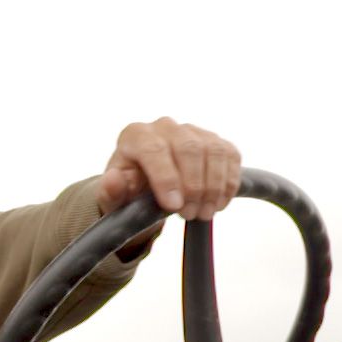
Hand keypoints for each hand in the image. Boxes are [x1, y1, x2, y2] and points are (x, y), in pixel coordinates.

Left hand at [97, 117, 241, 221]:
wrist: (149, 186)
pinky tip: (218, 202)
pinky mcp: (216, 141)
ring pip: (213, 151)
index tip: (174, 206)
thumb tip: (113, 180)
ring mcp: (193, 131)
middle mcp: (165, 127)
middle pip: (188, 148)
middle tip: (190, 214)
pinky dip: (229, 182)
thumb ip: (111, 191)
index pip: (153, 149)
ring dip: (213, 186)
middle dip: (193, 186)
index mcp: (136, 135)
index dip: (166, 178)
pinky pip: (230, 156)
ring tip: (204, 213)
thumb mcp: (115, 198)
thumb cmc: (130, 190)